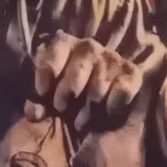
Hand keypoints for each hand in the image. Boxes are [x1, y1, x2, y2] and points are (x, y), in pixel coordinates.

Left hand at [26, 33, 144, 132]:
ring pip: (100, 83)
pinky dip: (113, 104)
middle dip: (68, 91)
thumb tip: (34, 111)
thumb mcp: (46, 102)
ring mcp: (112, 59)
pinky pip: (123, 89)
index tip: (42, 93)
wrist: (93, 122)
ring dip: (88, 107)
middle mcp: (89, 47)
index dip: (48, 71)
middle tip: (62, 108)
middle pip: (79, 66)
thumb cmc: (65, 104)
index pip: (57, 48)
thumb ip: (37, 104)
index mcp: (65, 44)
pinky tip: (105, 113)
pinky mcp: (131, 74)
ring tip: (80, 121)